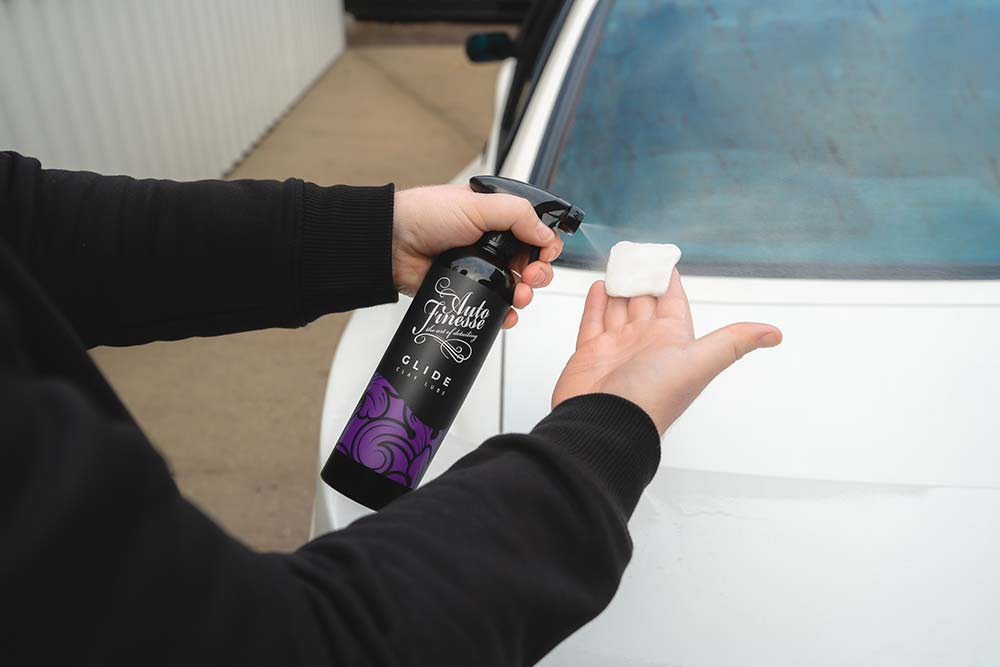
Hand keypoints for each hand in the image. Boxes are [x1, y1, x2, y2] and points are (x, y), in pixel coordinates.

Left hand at [392, 184, 563, 328]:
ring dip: (525, 294)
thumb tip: (546, 235)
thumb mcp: (477, 205)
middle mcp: (492, 243)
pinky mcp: (468, 290)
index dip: (545, 246)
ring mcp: (480, 268)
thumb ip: (516, 215)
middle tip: (530, 277)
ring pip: (516, 287)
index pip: (534, 233)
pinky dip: (505, 314)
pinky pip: (494, 306)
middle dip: (539, 273)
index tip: (544, 256)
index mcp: (497, 218)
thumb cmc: (426, 215)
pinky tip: (507, 315)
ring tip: (519, 296)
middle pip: (531, 263)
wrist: (392, 244)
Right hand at [552, 271, 781, 434]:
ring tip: (618, 264)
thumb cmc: (653, 397)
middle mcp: (644, 343)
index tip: (664, 259)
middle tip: (636, 255)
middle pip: (644, 301)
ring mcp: (616, 348)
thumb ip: (734, 342)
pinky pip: (592, 322)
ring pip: (618, 308)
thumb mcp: (700, 361)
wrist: (607, 422)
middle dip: (641, 278)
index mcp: (671, 341)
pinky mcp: (589, 354)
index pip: (672, 301)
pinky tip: (599, 287)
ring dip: (619, 287)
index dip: (669, 280)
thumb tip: (775, 334)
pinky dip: (595, 304)